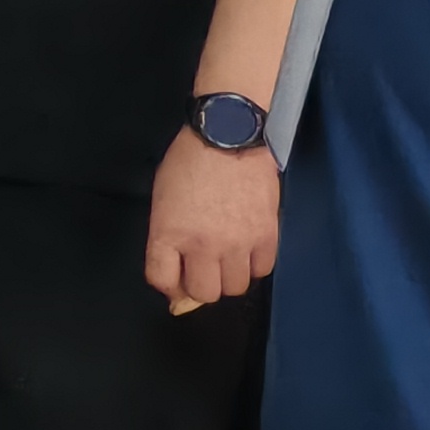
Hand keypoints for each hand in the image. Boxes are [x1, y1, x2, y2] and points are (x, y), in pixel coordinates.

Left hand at [145, 134, 280, 309]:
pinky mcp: (267, 235)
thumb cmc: (187, 163)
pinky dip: (254, 265)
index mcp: (168, 233)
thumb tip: (176, 273)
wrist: (227, 136)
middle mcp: (203, 245)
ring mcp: (238, 242)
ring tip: (227, 257)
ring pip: (236, 287)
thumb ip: (166, 238)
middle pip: (204, 293)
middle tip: (203, 268)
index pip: (163, 281)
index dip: (168, 286)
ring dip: (228, 277)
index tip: (175, 280)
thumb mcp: (163, 200)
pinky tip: (247, 249)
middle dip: (200, 286)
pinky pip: (262, 270)